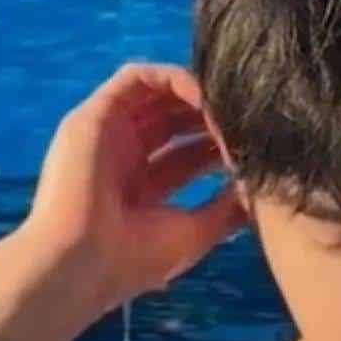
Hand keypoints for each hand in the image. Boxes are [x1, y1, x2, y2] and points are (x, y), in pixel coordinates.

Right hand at [24, 62, 244, 309]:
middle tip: (247, 124)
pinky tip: (205, 98)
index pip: (186, 156)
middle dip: (212, 119)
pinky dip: (174, 80)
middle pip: (174, 121)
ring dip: (197, 96)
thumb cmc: (133, 258)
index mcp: (141, 192)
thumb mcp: (194, 234)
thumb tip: (260, 190)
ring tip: (230, 109)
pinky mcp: (93, 115)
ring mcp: (107, 135)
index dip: (220, 147)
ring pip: (158, 95)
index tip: (253, 150)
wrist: (80, 262)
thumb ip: (227, 209)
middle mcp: (123, 159)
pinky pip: (137, 78)